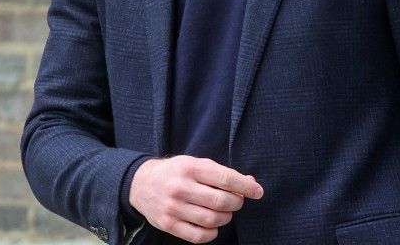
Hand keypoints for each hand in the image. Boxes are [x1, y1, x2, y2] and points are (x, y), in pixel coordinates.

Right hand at [129, 155, 263, 243]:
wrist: (141, 184)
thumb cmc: (177, 172)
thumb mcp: (197, 164)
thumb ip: (222, 173)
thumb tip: (250, 182)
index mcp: (191, 168)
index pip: (225, 179)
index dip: (245, 186)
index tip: (258, 191)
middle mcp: (180, 187)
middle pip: (220, 201)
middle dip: (236, 203)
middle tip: (237, 201)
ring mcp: (173, 208)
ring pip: (211, 219)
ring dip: (226, 218)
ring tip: (225, 212)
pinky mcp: (168, 224)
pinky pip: (198, 236)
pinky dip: (212, 233)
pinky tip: (213, 225)